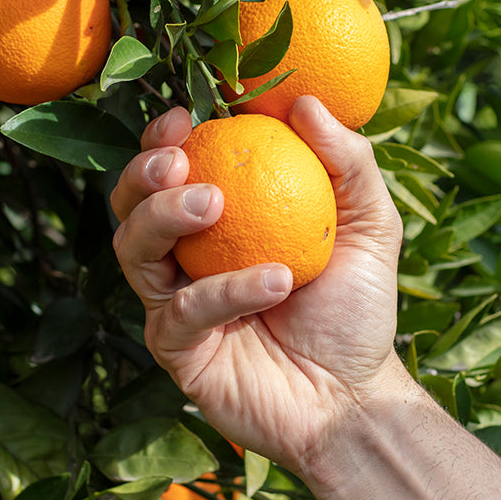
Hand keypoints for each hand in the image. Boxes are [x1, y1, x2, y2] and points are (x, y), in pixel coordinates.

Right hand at [110, 95, 407, 473]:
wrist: (354, 396)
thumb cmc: (356, 306)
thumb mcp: (369, 223)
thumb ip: (347, 161)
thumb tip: (306, 103)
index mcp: (219, 222)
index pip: (171, 170)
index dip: (163, 138)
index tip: (185, 116)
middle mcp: (185, 259)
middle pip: (130, 206)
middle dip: (142, 174)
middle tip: (179, 161)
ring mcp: (175, 304)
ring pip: (133, 252)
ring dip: (166, 218)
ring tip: (215, 203)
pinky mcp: (177, 351)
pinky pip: (181, 312)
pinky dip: (225, 290)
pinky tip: (275, 281)